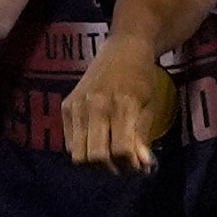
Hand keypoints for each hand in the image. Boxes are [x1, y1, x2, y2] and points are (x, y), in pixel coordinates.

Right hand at [63, 32, 170, 172]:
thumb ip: (142, 136)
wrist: (123, 48)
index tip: (139, 168)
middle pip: (96, 157)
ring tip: (110, 158)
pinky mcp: (66, 106)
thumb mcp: (149, 106)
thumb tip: (143, 166)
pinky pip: (69, 142)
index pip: (121, 149)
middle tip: (123, 166)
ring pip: (79, 154)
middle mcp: (96, 105)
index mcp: (123, 105)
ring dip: (95, 164)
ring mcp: (78, 106)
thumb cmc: (142, 77)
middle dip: (112, 168)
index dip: (130, 165)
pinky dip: (83, 150)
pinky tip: (97, 143)